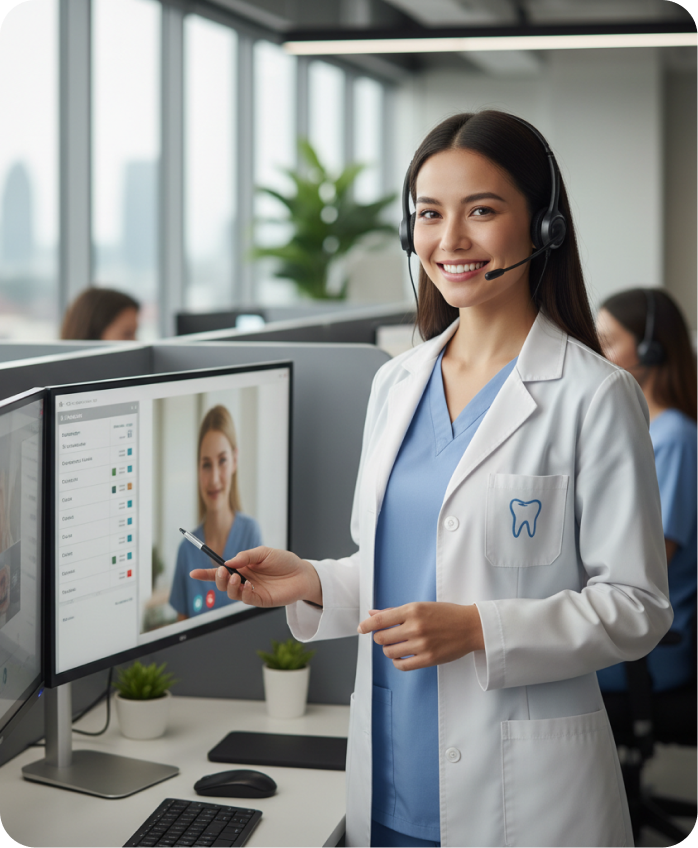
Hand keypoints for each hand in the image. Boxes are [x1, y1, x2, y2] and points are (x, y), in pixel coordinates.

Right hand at [189, 547, 321, 608]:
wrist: (302, 573)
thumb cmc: (284, 561)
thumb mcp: (264, 552)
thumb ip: (246, 556)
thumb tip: (228, 562)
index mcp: (242, 567)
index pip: (220, 572)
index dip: (206, 573)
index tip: (193, 573)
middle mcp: (244, 580)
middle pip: (222, 583)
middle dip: (218, 578)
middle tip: (223, 571)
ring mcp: (251, 591)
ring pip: (231, 593)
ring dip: (230, 586)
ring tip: (237, 578)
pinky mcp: (260, 600)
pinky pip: (246, 599)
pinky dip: (244, 592)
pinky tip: (249, 585)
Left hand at [357, 602, 483, 670]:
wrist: (470, 626)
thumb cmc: (446, 614)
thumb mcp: (420, 606)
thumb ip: (395, 612)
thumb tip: (373, 614)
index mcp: (412, 610)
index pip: (380, 620)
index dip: (366, 625)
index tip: (361, 628)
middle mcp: (415, 627)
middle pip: (382, 638)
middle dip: (379, 638)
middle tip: (385, 636)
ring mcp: (421, 644)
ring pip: (390, 652)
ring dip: (388, 650)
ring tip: (395, 645)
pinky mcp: (428, 659)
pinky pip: (402, 665)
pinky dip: (397, 662)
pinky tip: (401, 656)